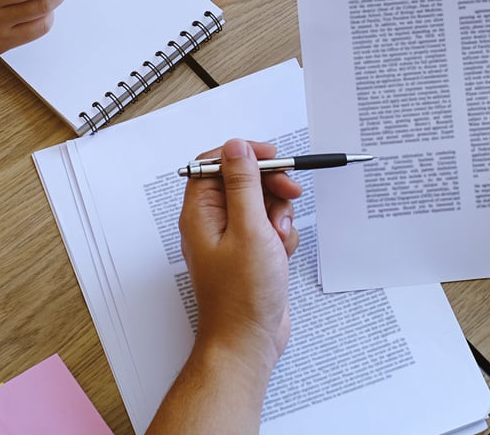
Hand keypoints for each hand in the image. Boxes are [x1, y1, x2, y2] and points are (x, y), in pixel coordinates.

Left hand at [178, 139, 301, 379]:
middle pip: (244, 180)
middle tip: (289, 193)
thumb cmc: (242, 296)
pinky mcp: (250, 253)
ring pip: (262, 203)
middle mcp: (213, 222)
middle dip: (270, 186)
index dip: (245, 155)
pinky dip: (281, 235)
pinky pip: (269, 227)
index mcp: (200, 212)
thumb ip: (244, 184)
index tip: (271, 157)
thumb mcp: (249, 229)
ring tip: (278, 238)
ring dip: (278, 214)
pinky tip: (280, 254)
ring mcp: (233, 238)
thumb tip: (237, 147)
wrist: (248, 341)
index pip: (216, 163)